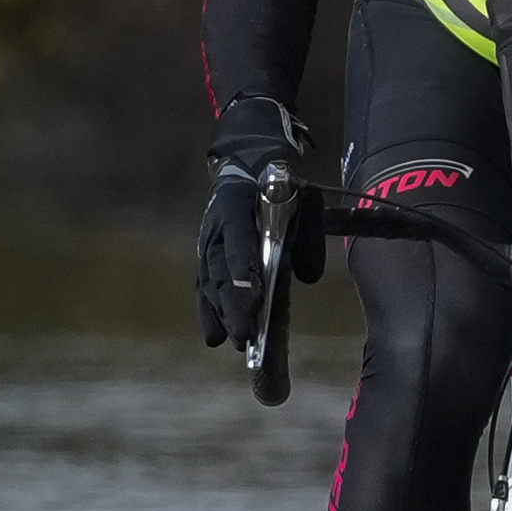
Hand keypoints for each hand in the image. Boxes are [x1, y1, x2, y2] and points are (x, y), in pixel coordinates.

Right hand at [194, 115, 299, 351]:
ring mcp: (207, 246)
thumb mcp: (301, 196)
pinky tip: (215, 338)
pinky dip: (208, 314)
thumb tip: (307, 277)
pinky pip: (203, 289)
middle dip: (233, 305)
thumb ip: (308, 232)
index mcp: (236, 204)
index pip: (237, 236)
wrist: (246, 167)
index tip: (252, 293)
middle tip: (246, 334)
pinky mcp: (206, 261)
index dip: (242, 264)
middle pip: (220, 270)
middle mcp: (215, 228)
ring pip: (210, 284)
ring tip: (237, 342)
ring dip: (222, 315)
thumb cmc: (277, 187)